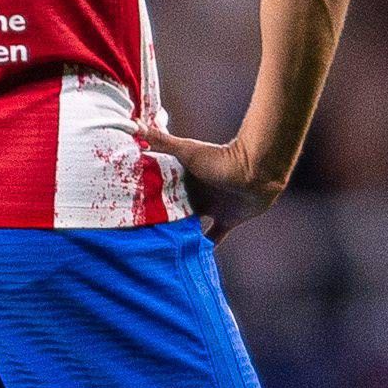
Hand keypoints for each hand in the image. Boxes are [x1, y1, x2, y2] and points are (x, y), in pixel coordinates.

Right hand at [144, 126, 285, 240]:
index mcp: (184, 178)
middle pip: (174, 211)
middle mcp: (196, 194)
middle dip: (162, 221)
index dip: (148, 200)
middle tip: (142, 237)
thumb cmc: (221, 158)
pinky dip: (204, 248)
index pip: (162, 190)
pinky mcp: (226, 221)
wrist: (256, 171)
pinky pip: (212, 238)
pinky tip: (190, 261)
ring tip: (161, 251)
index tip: (131, 211)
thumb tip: (136, 126)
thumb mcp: (187, 151)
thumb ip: (162, 140)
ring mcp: (211, 208)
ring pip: (190, 226)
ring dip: (180, 236)